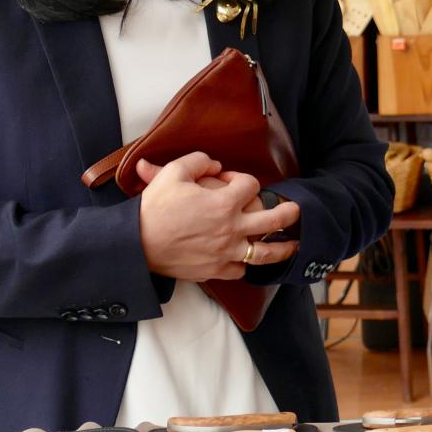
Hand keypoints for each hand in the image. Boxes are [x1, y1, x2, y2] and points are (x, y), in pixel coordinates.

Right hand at [136, 153, 301, 281]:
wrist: (136, 244)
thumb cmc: (154, 208)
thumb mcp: (172, 173)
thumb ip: (197, 161)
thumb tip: (215, 164)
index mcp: (224, 203)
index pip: (251, 186)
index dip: (242, 179)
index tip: (229, 180)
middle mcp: (232, 229)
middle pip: (274, 220)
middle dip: (289, 212)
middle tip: (296, 209)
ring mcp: (227, 252)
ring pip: (266, 253)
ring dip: (284, 248)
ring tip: (294, 244)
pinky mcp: (217, 271)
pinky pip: (242, 270)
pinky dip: (247, 264)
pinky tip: (251, 259)